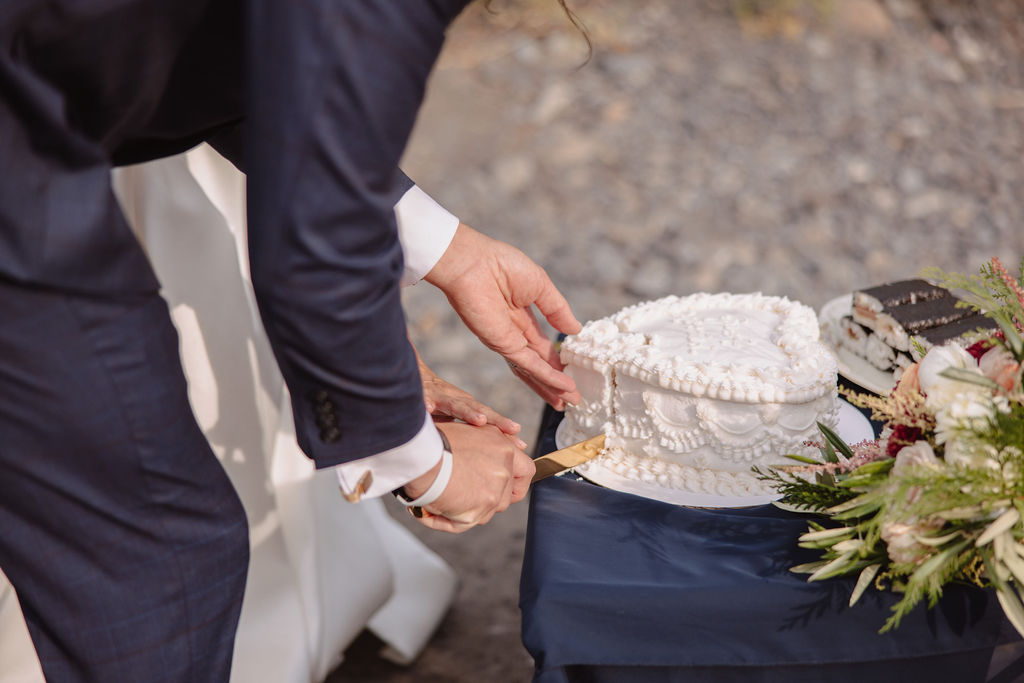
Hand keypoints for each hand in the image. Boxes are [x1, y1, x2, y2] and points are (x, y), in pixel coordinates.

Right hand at [403, 422, 534, 533]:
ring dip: (467, 510)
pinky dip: (446, 520)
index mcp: (503, 449)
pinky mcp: (477, 512)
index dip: (517, 483)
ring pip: (486, 513)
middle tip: (463, 496)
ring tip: (439, 500)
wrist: (418, 455)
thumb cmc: (433, 440)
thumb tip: (484, 461)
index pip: (527, 471)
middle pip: (506, 497)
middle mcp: (503, 471)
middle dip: (487, 500)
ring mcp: (493, 494)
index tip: (507, 487)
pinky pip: (463, 524)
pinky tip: (428, 511)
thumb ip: (484, 446)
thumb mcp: (466, 432)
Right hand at [415, 346, 527, 448]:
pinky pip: (423, 398)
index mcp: (466, 407)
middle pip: (480, 411)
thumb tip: (488, 460)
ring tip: (481, 421)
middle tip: (512, 429)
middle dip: (496, 421)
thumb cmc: (434, 404)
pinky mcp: (422, 394)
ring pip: (456, 404)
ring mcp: (440, 396)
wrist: (409, 378)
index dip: (504, 429)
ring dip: (469, 412)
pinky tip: (428, 408)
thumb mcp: (451, 420)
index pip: (488, 419)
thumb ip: (468, 436)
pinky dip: (426, 402)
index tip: (522, 444)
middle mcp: (457, 400)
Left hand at [425, 223, 582, 409]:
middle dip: (555, 382)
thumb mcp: (540, 286)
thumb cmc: (501, 265)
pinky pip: (528, 364)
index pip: (541, 346)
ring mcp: (506, 341)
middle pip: (537, 364)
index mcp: (520, 317)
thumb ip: (557, 310)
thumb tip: (575, 330)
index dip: (556, 361)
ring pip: (532, 370)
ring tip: (568, 402)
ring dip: (551, 387)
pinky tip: (562, 386)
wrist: (473, 263)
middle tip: (573, 398)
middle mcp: (513, 333)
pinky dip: (546, 377)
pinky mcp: (502, 345)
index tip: (572, 374)